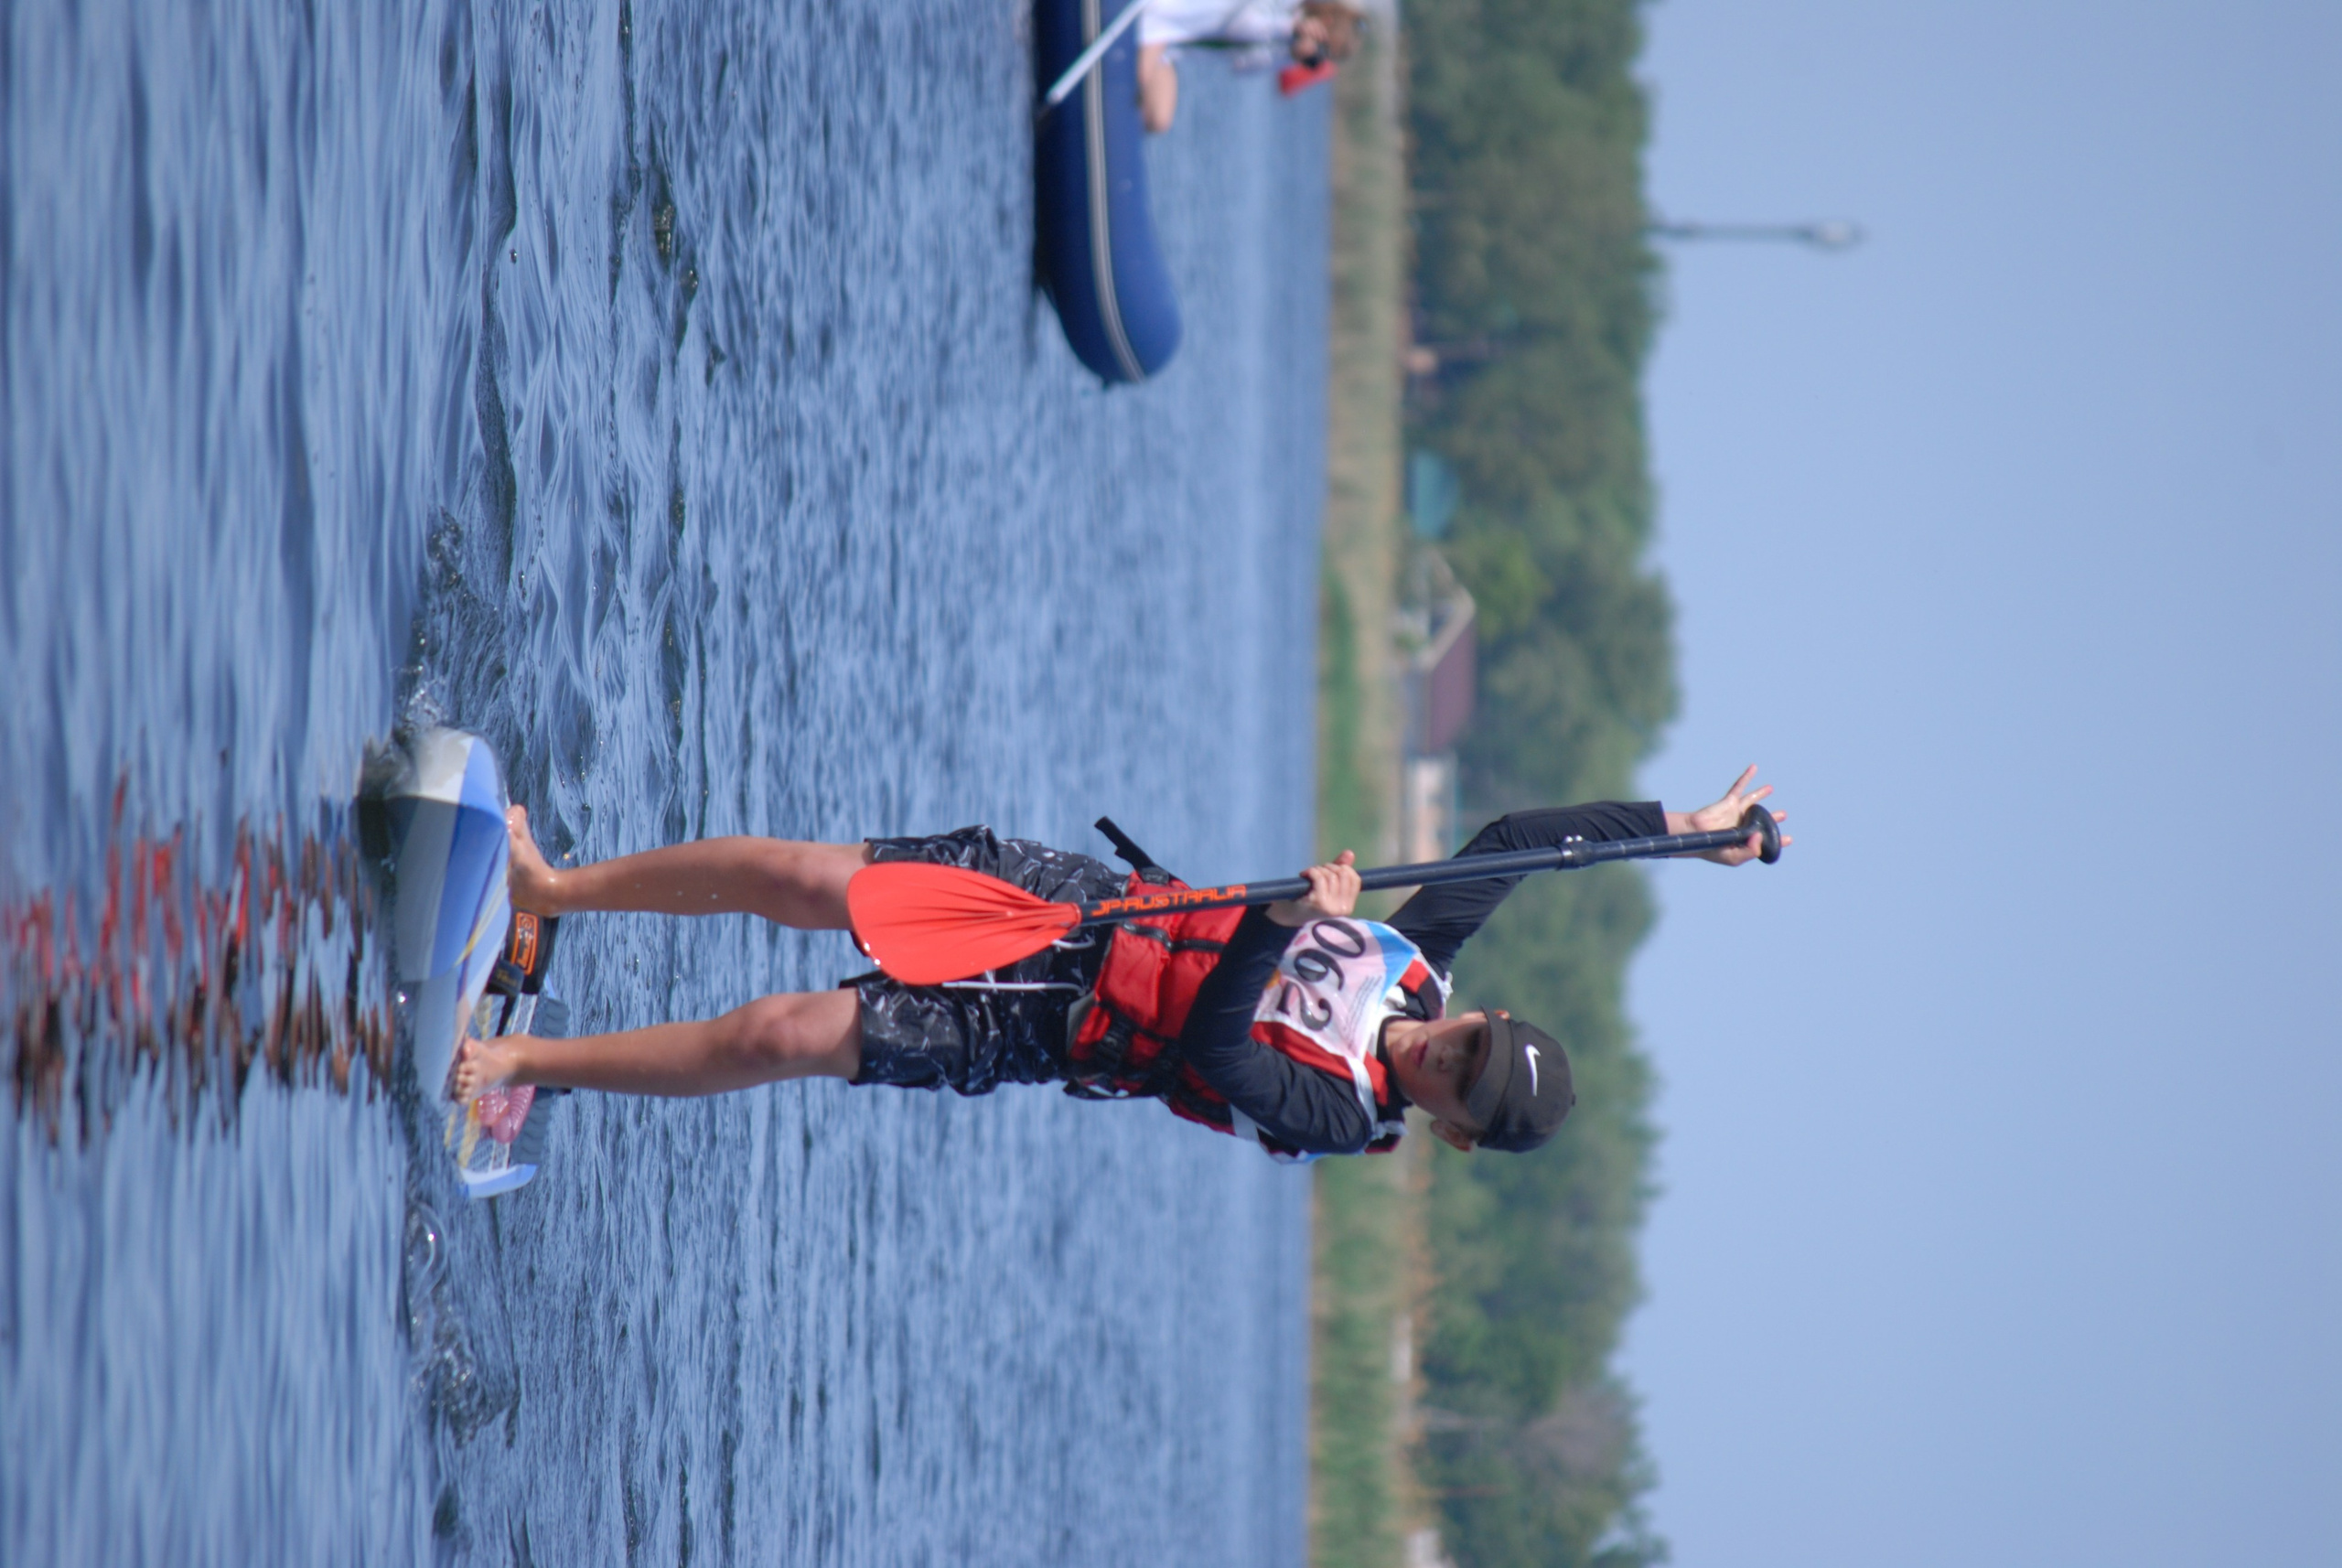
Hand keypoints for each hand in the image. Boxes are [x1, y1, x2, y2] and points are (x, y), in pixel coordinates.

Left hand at [1268, 850, 1360, 925]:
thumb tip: (1349, 853)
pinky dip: (1311, 871)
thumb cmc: (1308, 899)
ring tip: (1309, 875)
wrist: (1287, 915)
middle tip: (1317, 871)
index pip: (1354, 879)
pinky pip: (1320, 877)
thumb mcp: (1326, 886)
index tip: (1330, 870)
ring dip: (1318, 869)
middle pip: (1343, 874)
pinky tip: (1304, 875)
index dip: (1343, 868)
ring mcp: (1331, 907)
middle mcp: (1342, 909)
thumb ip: (1339, 871)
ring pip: (1331, 875)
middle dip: (1330, 867)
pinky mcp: (1318, 902)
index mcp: (1348, 907)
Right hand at [1665, 765, 1792, 864]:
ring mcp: (1735, 813)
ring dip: (1760, 794)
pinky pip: (1739, 787)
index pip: (1763, 839)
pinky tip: (1754, 768)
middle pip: (1761, 819)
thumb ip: (1751, 851)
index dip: (1777, 840)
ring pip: (1752, 801)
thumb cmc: (1713, 850)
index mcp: (1745, 840)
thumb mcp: (1734, 857)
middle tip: (1783, 815)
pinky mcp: (1729, 802)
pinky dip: (1747, 777)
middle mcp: (1741, 825)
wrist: (1695, 836)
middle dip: (1772, 818)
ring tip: (1770, 788)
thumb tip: (1761, 834)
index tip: (1789, 839)